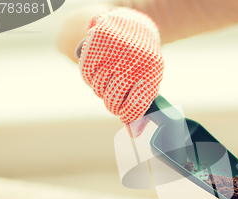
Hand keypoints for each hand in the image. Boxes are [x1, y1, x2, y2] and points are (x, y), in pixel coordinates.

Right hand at [78, 7, 162, 124]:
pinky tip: (97, 73)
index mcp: (151, 73)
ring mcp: (115, 51)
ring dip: (100, 90)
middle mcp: (134, 62)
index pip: (135, 106)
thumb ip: (142, 108)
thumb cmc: (143, 61)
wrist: (136, 25)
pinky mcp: (99, 42)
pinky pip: (86, 73)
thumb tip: (133, 134)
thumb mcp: (149, 81)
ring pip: (98, 87)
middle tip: (114, 99)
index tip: (124, 116)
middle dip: (112, 104)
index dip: (127, 116)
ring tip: (108, 82)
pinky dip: (89, 78)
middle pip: (113, 99)